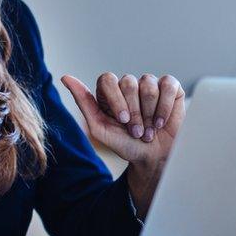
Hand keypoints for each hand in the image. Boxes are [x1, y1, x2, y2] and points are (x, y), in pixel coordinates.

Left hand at [61, 73, 185, 214]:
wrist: (153, 159)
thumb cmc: (126, 145)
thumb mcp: (100, 128)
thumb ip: (83, 102)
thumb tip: (65, 77)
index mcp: (110, 92)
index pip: (108, 79)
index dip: (116, 99)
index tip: (122, 121)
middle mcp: (129, 85)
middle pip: (128, 83)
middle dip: (134, 112)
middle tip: (137, 131)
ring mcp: (150, 84)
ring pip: (148, 84)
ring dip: (149, 113)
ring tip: (150, 130)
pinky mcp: (170, 88)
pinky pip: (168, 85)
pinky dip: (165, 107)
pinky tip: (162, 122)